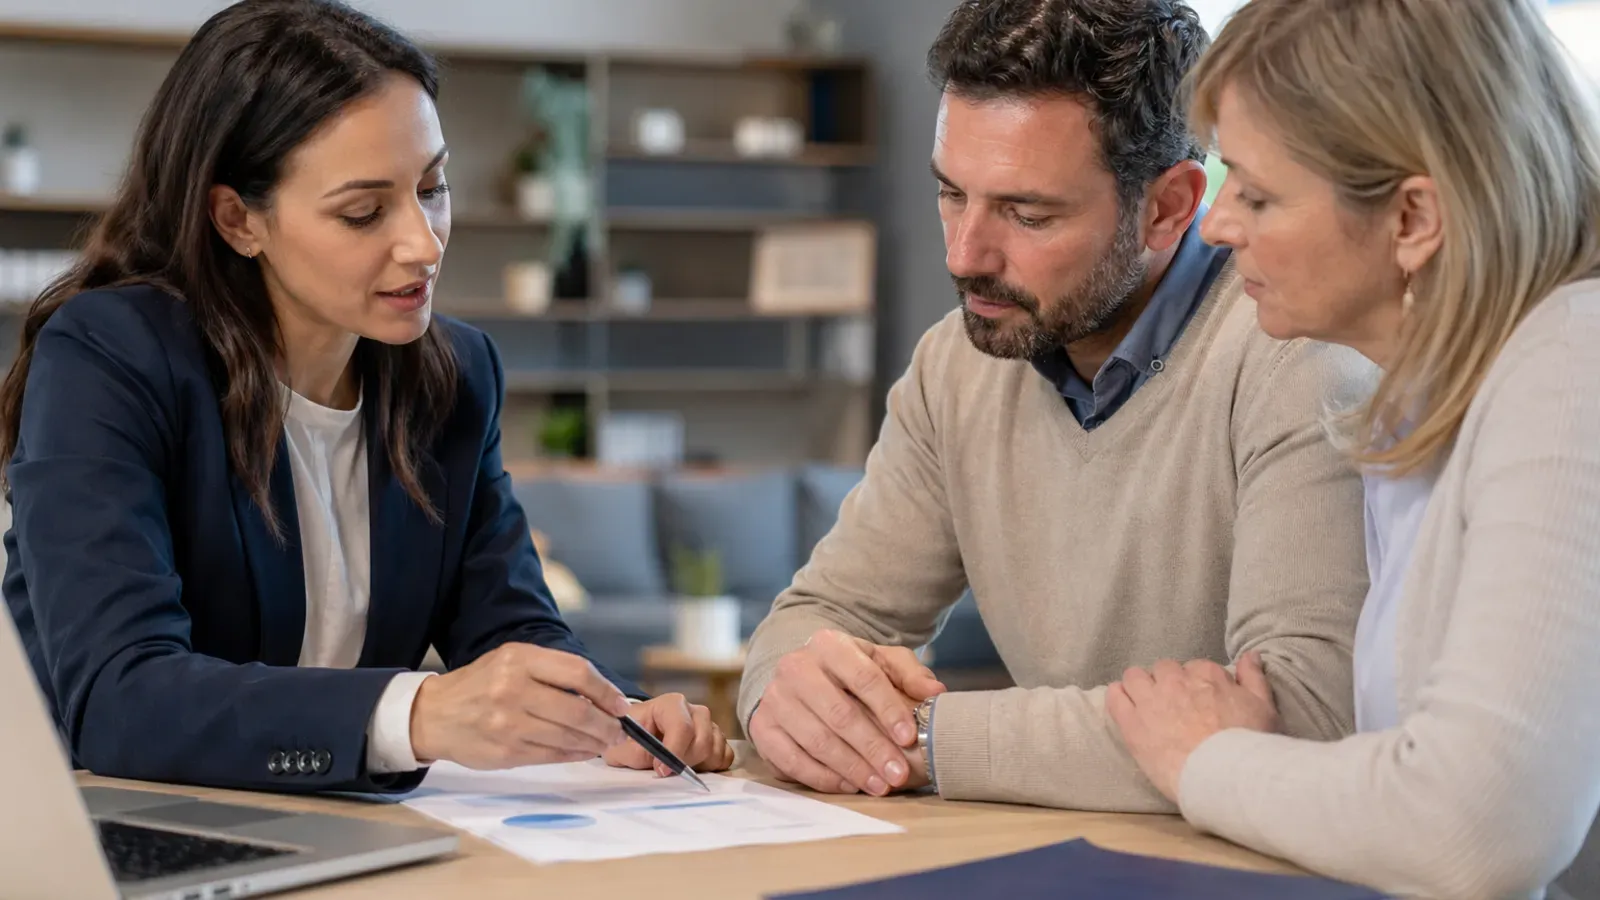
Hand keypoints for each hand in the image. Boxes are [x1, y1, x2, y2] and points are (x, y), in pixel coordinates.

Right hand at [409, 643, 630, 769]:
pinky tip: (583, 751)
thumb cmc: (481, 685)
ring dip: (594, 742)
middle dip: (606, 724)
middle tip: (618, 730)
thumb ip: (552, 672)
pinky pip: (552, 755)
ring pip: (567, 736)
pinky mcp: (506, 751)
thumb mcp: (512, 661)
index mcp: (519, 660)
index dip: (606, 691)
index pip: (577, 672)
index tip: (621, 704)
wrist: (434, 714)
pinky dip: (574, 754)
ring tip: (605, 742)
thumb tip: (600, 695)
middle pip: (577, 710)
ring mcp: (508, 723)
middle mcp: (513, 689)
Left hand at [602, 693, 735, 774]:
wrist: (635, 738)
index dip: (674, 751)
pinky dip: (712, 766)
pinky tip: (694, 765)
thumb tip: (662, 764)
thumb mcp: (620, 747)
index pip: (682, 726)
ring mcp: (709, 724)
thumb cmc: (628, 739)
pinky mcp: (717, 739)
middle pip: (703, 740)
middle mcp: (694, 711)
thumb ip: (637, 753)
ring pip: (715, 749)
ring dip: (698, 764)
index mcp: (670, 705)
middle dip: (685, 761)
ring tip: (678, 765)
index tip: (661, 770)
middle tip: (667, 769)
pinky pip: (725, 756)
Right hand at [749, 629, 945, 796]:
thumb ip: (909, 674)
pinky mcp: (762, 728)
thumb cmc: (849, 672)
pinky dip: (822, 777)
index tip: (910, 737)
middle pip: (840, 714)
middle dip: (873, 748)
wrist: (799, 676)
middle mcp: (796, 668)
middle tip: (899, 774)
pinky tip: (849, 786)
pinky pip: (792, 760)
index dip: (888, 709)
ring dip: (852, 768)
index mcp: (829, 645)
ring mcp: (775, 699)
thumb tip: (935, 692)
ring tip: (881, 786)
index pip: (863, 678)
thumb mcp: (880, 662)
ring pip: (817, 740)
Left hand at [1106, 651, 1280, 803]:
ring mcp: (1150, 699)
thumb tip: (1251, 655)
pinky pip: (1115, 696)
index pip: (1195, 668)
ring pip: (1135, 677)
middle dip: (1168, 684)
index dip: (1197, 685)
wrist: (1222, 774)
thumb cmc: (1247, 744)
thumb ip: (1254, 678)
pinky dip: (1118, 697)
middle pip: (1164, 670)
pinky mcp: (1131, 722)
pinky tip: (1125, 707)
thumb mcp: (1264, 708)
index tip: (1200, 702)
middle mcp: (1175, 680)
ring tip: (1147, 706)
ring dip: (1140, 686)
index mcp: (1207, 675)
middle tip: (1175, 707)